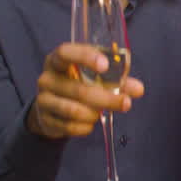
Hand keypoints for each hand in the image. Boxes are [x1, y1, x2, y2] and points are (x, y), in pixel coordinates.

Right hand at [26, 42, 144, 139]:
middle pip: (78, 89)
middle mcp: (47, 78)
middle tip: (126, 103)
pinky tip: (89, 123)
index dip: (85, 57)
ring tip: (100, 113)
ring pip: (74, 110)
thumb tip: (138, 89)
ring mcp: (43, 99)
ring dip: (94, 114)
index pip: (66, 53)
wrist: (51, 109)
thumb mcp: (93, 78)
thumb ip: (116, 81)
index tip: (105, 65)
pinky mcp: (44, 119)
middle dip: (106, 99)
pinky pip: (70, 126)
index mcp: (57, 60)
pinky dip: (85, 127)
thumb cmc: (77, 85)